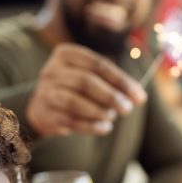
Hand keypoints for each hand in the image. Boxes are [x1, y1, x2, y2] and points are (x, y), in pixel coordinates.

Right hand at [26, 43, 146, 137]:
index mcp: (66, 54)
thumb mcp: (88, 75)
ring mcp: (46, 92)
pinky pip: (70, 121)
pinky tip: (104, 127)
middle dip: (110, 96)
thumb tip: (138, 97)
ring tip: (112, 118)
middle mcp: (52, 70)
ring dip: (99, 112)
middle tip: (127, 109)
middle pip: (85, 82)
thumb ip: (111, 82)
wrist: (42, 105)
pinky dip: (90, 126)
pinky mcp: (45, 113)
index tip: (139, 97)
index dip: (121, 81)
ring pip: (75, 102)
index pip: (98, 65)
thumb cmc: (74, 88)